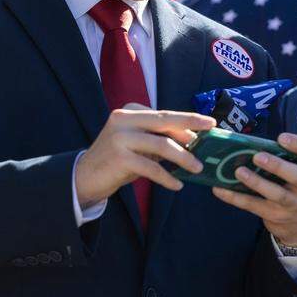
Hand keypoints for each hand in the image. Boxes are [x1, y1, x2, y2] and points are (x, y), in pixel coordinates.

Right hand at [75, 105, 213, 207]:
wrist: (85, 176)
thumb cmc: (118, 160)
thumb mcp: (138, 144)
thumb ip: (159, 138)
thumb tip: (193, 140)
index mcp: (130, 111)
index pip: (164, 115)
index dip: (188, 120)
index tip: (209, 123)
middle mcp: (123, 119)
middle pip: (165, 121)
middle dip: (191, 126)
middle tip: (211, 133)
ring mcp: (120, 137)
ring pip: (161, 145)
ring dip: (183, 158)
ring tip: (197, 168)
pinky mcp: (119, 157)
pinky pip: (151, 168)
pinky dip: (167, 177)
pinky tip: (177, 185)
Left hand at [212, 132, 296, 245]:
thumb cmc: (295, 187)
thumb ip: (283, 158)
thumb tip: (248, 144)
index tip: (281, 138)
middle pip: (296, 176)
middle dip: (277, 166)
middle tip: (257, 156)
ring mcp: (292, 204)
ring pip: (276, 194)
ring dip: (256, 182)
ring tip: (239, 172)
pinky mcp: (275, 216)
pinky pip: (254, 206)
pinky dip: (235, 197)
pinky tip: (220, 189)